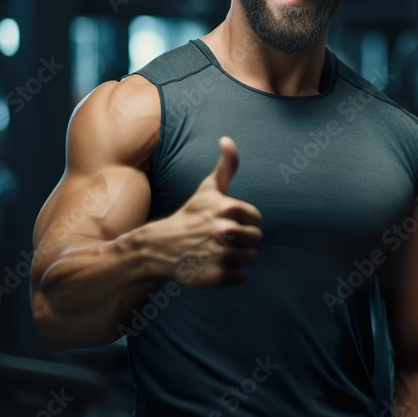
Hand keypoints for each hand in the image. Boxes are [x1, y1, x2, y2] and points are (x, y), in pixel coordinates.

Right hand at [149, 136, 262, 287]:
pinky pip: (242, 277)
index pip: (256, 219)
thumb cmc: (191, 215)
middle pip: (256, 239)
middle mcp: (224, 231)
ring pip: (251, 258)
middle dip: (242, 240)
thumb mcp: (208, 189)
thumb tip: (227, 139)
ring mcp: (220, 255)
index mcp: (227, 208)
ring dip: (238, 257)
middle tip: (221, 239)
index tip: (224, 221)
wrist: (160, 246)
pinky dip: (231, 274)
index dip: (243, 221)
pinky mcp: (215, 277)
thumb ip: (226, 165)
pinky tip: (214, 265)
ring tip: (217, 251)